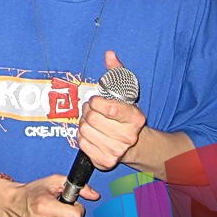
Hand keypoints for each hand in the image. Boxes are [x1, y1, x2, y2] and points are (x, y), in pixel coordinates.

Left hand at [78, 51, 145, 170]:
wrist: (133, 144)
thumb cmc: (124, 115)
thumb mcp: (124, 92)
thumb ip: (116, 72)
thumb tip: (109, 54)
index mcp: (135, 117)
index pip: (107, 107)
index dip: (96, 102)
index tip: (96, 101)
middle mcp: (128, 136)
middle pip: (92, 118)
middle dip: (88, 112)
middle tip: (92, 111)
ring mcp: (117, 151)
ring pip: (84, 130)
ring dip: (84, 124)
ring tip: (92, 122)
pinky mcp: (105, 161)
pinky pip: (81, 144)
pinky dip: (82, 137)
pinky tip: (91, 134)